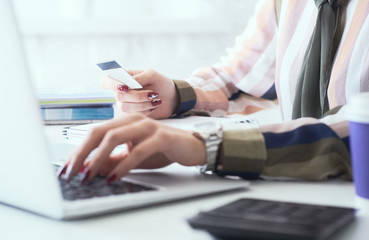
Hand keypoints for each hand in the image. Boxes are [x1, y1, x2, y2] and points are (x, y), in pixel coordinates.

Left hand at [57, 113, 205, 182]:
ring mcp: (148, 126)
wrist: (192, 147)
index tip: (69, 167)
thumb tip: (91, 169)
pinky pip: (138, 150)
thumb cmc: (163, 149)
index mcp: (126, 122)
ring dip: (98, 158)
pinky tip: (115, 177)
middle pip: (100, 131)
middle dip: (83, 153)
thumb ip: (114, 161)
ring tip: (89, 175)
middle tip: (72, 172)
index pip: (96, 132)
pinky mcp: (161, 136)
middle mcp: (134, 120)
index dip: (80, 149)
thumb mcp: (134, 157)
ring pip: (115, 137)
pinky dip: (124, 164)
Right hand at [101, 69, 178, 118]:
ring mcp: (125, 105)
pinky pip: (133, 115)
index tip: (125, 87)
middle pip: (118, 96)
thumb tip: (128, 84)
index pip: (106, 81)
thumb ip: (140, 77)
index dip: (112, 85)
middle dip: (137, 96)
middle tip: (152, 93)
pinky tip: (153, 106)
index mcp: (122, 79)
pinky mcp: (132, 115)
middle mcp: (121, 92)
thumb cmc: (160, 83)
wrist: (171, 98)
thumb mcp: (152, 75)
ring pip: (124, 107)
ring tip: (156, 100)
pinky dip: (146, 110)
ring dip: (143, 104)